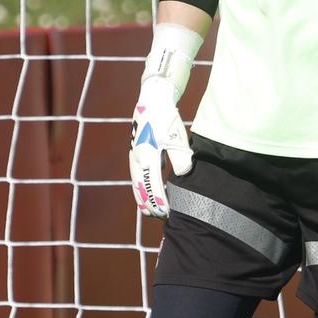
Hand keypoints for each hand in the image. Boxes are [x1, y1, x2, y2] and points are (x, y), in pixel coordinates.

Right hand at [129, 78, 192, 217]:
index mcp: (147, 157)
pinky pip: (136, 175)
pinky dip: (141, 187)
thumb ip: (181, 158)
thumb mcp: (177, 138)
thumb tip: (183, 174)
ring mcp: (134, 156)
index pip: (152, 187)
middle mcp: (137, 159)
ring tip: (152, 211)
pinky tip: (149, 192)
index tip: (167, 214)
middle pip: (140, 189)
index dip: (159, 202)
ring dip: (144, 198)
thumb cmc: (167, 119)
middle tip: (161, 217)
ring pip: (136, 183)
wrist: (153, 100)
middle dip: (149, 205)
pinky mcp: (136, 152)